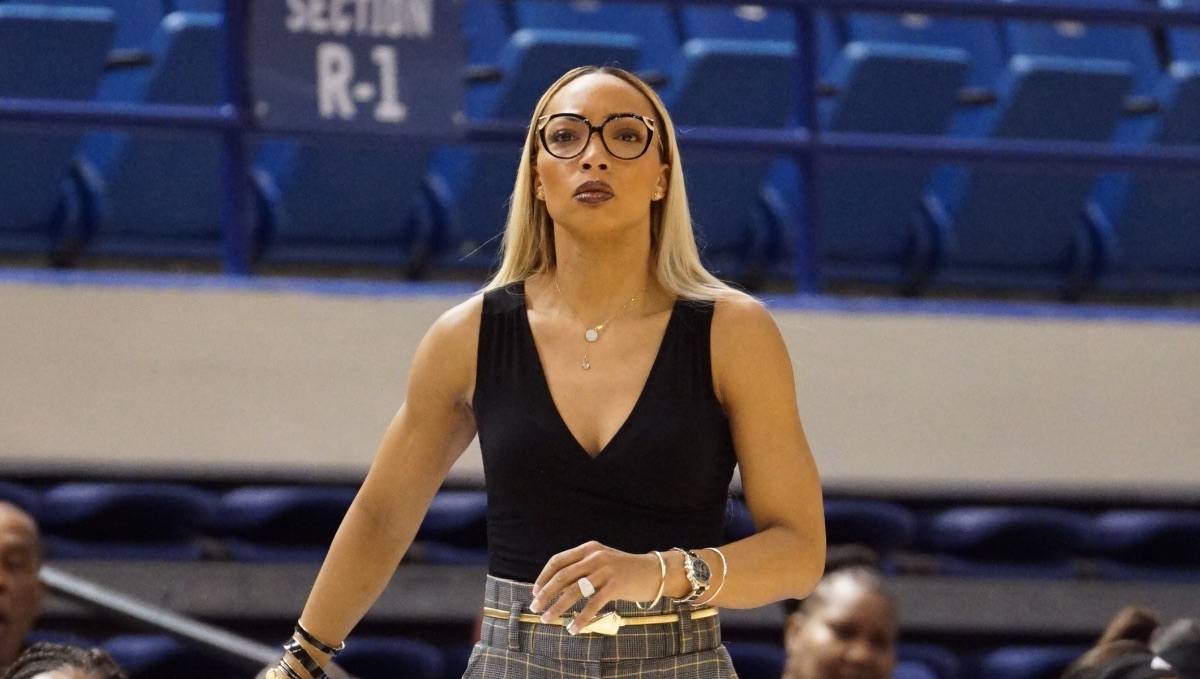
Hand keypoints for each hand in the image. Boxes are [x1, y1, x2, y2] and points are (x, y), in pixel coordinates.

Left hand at [529, 541, 663, 633]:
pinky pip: (593, 605)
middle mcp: (594, 557)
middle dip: (545, 593)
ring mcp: (605, 571)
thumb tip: (556, 586)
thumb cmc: (624, 569)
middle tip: (535, 607)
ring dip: (558, 607)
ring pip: (574, 591)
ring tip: (547, 619)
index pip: (558, 561)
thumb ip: (582, 568)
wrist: (653, 571)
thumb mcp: (601, 561)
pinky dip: (581, 618)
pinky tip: (573, 628)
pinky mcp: (615, 586)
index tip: (535, 591)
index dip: (544, 577)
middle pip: (562, 576)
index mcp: (588, 549)